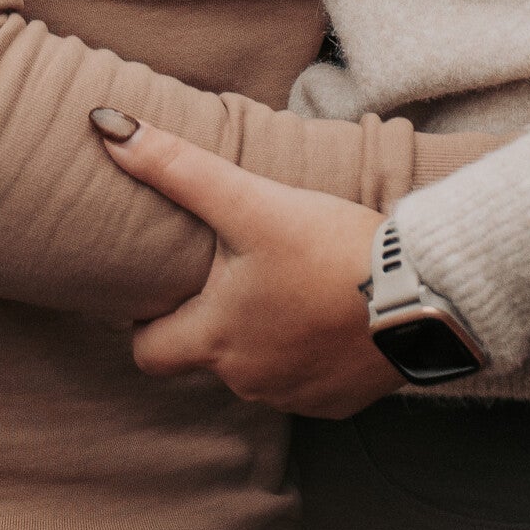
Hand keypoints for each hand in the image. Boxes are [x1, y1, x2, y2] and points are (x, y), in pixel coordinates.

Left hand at [91, 114, 400, 416]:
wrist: (423, 293)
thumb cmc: (331, 249)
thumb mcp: (251, 202)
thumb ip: (178, 169)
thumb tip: (106, 127)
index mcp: (216, 339)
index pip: (148, 352)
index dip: (149, 321)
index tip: (167, 289)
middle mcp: (247, 380)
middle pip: (205, 357)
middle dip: (213, 321)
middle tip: (236, 274)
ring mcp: (294, 396)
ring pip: (257, 369)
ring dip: (264, 334)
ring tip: (289, 283)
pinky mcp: (337, 402)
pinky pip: (306, 380)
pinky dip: (309, 351)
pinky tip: (328, 311)